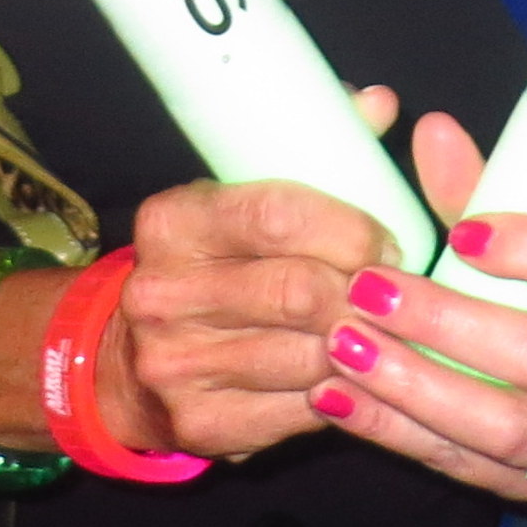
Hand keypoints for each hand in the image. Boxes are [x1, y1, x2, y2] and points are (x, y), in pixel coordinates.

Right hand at [90, 178, 399, 458]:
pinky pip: (303, 411)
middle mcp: (163, 293)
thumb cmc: (216, 263)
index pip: (277, 216)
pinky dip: (344, 395)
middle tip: (397, 292)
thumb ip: (316, 148)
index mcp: (173, 221)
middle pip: (301, 292)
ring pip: (311, 356)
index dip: (350, 229)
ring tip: (386, 331)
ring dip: (364, 347)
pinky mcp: (200, 424)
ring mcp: (176, 365)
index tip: (390, 241)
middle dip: (366, 292)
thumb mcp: (243, 197)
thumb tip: (379, 102)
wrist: (129, 361)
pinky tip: (356, 375)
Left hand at [304, 112, 526, 501]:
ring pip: (505, 427)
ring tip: (341, 346)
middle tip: (367, 289)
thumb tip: (431, 132)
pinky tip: (335, 395)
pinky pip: (464, 466)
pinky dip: (392, 430)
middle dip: (447, 324)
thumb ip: (486, 189)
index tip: (461, 230)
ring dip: (412, 386)